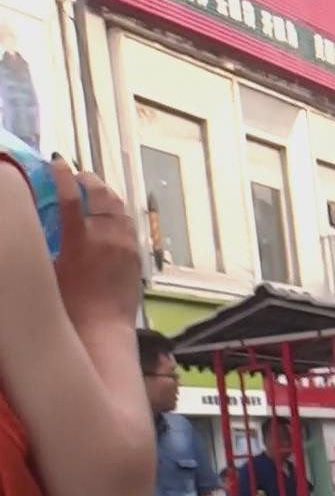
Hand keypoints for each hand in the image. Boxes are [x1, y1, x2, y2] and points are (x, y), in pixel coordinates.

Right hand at [53, 161, 141, 332]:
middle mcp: (107, 239)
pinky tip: (111, 218)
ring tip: (95, 193)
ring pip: (119, 208)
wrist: (103, 333)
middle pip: (101, 194)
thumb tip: (38, 224)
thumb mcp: (48, 272)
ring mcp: (125, 247)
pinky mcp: (135, 259)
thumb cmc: (69, 309)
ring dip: (106, 195)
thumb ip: (45, 243)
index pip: (69, 196)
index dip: (62, 174)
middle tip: (78, 176)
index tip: (56, 161)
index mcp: (80, 241)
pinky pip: (129, 226)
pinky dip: (118, 215)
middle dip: (88, 179)